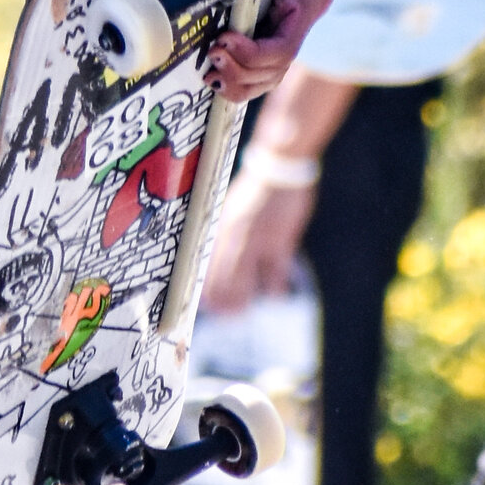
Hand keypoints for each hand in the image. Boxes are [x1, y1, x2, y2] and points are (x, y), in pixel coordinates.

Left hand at [202, 153, 316, 310]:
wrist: (278, 167)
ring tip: (241, 314)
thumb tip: (214, 255)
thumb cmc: (255, 190)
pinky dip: (275, 286)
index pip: (206, 264)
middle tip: (224, 317)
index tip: (204, 303)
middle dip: (221, 299)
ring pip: (244, 278)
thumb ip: (226, 231)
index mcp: (220, 227)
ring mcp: (257, 239)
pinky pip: (275, 270)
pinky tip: (276, 297)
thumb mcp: (232, 209)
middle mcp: (234, 236)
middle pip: (222, 276)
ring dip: (242, 298)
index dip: (205, 286)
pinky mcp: (280, 239)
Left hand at [211, 0, 332, 105]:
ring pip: (269, 78)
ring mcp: (293, 36)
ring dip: (237, 81)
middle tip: (212, 56)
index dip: (251, 52)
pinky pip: (262, 76)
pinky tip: (216, 79)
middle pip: (276, 68)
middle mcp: (307, 22)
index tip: (223, 40)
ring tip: (211, 73)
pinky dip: (238, 83)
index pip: (284, 47)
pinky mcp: (276, 44)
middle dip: (240, 68)